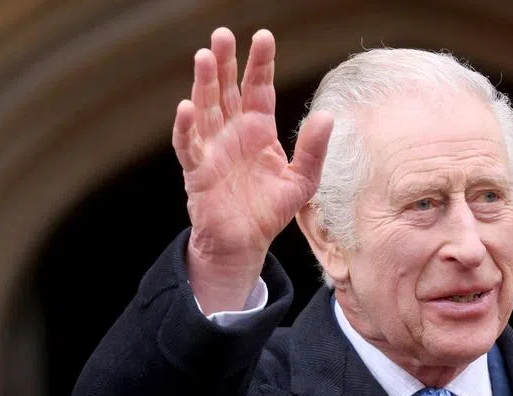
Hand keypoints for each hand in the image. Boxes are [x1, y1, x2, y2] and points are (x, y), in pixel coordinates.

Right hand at [172, 28, 332, 311]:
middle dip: (226, 62)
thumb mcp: (302, 181)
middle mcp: (233, 133)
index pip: (258, 89)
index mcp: (258, 130)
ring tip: (205, 56)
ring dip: (204, 84)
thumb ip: (313, 150)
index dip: (260, 64)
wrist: (245, 243)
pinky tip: (186, 106)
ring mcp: (212, 149)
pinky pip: (188, 145)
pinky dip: (185, 127)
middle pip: (227, 90)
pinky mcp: (197, 171)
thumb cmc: (270, 210)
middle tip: (222, 34)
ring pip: (205, 109)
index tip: (263, 37)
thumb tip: (327, 116)